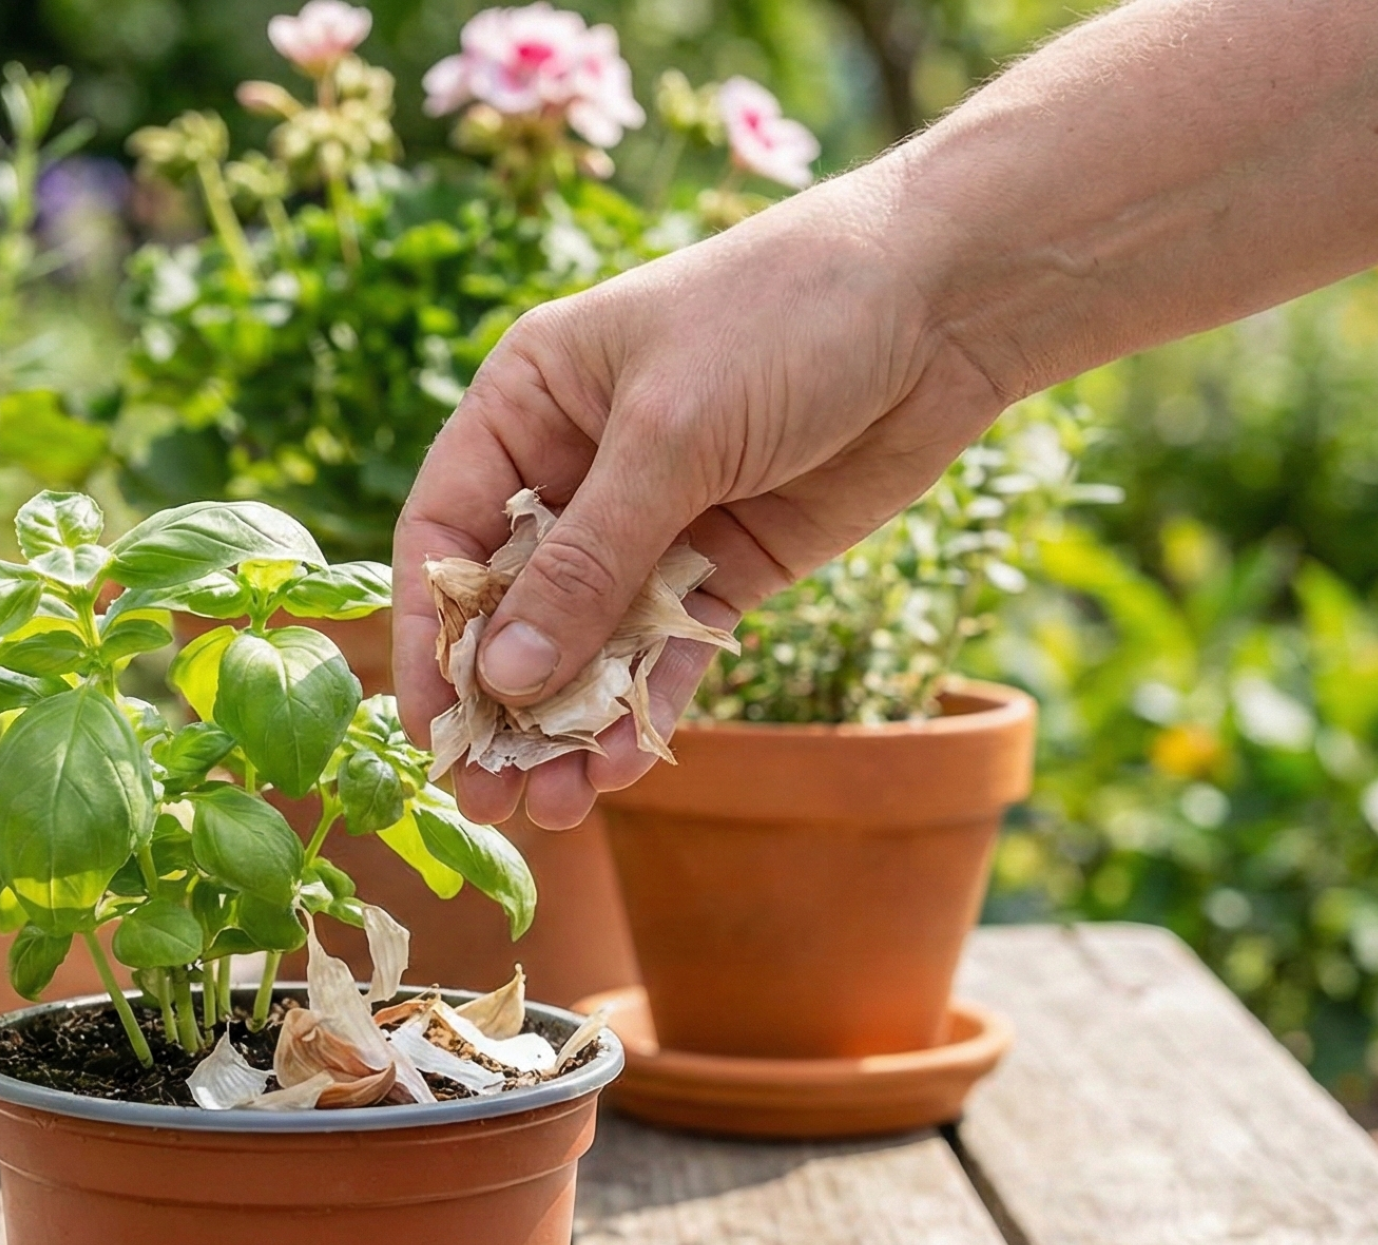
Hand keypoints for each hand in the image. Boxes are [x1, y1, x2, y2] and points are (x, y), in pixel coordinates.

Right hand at [392, 179, 1009, 829]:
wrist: (945, 302)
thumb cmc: (784, 319)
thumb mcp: (671, 438)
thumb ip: (586, 564)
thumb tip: (503, 680)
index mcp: (530, 402)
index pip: (446, 529)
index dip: (432, 630)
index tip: (432, 724)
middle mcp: (576, 465)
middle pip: (512, 601)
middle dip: (500, 702)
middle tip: (486, 796)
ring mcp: (653, 519)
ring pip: (588, 642)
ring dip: (569, 726)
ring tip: (557, 808)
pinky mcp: (723, 563)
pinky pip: (665, 649)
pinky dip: (645, 707)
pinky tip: (625, 765)